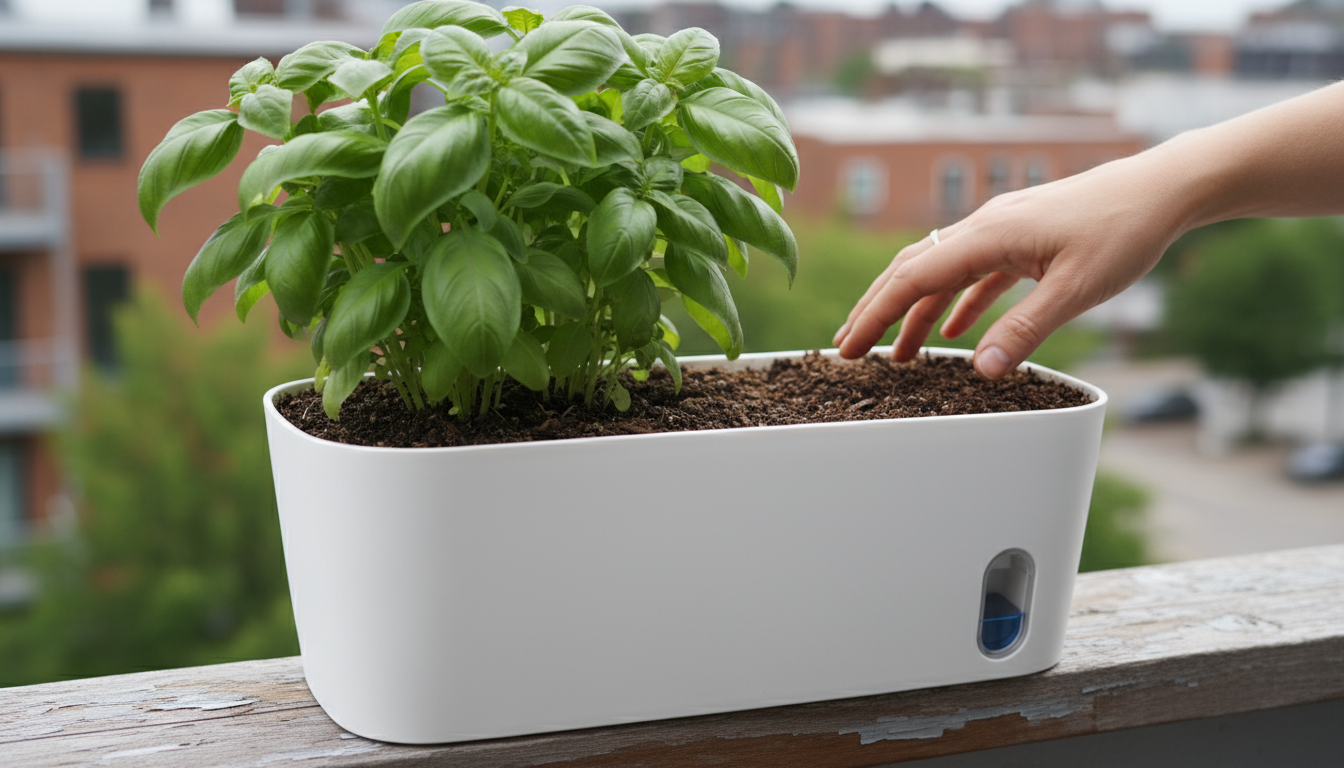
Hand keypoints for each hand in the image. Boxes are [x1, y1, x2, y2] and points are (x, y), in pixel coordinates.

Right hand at [832, 153, 1188, 378]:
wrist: (1162, 188)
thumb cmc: (1124, 230)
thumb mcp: (1076, 289)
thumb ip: (1025, 330)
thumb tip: (981, 370)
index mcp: (988, 236)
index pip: (912, 278)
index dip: (874, 316)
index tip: (847, 347)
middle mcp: (984, 228)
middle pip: (912, 271)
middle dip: (877, 312)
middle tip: (849, 349)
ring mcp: (1002, 232)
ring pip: (941, 273)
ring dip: (915, 312)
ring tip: (898, 353)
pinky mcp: (1022, 239)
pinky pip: (974, 274)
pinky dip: (956, 302)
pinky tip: (956, 331)